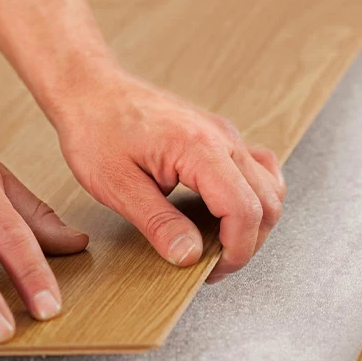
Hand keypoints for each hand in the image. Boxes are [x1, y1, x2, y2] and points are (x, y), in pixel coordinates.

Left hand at [51, 69, 285, 282]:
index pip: (245, 209)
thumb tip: (188, 256)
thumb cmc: (97, 128)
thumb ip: (158, 223)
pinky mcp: (221, 136)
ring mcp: (226, 135)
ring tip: (222, 243)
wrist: (91, 89)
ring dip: (256, 222)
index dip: (237, 250)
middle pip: (267, 201)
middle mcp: (222, 139)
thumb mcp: (117, 185)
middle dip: (247, 243)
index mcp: (199, 148)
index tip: (213, 271)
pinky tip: (230, 212)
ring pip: (270, 187)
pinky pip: (260, 169)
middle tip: (214, 265)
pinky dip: (255, 197)